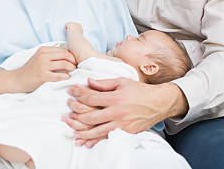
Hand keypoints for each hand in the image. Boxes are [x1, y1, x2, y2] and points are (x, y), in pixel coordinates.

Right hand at [12, 46, 76, 92]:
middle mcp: (43, 55)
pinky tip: (67, 78)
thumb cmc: (31, 69)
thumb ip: (51, 55)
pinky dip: (64, 76)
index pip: (63, 49)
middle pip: (65, 55)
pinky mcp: (42, 76)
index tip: (74, 61)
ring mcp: (42, 65)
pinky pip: (58, 75)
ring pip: (63, 64)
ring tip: (73, 72)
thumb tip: (67, 55)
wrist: (17, 79)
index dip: (71, 55)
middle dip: (73, 61)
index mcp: (43, 49)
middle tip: (76, 67)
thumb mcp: (40, 58)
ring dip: (71, 68)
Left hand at [65, 78, 183, 145]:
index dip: (78, 95)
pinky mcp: (125, 133)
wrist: (157, 103)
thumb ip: (104, 83)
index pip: (91, 98)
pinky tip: (86, 142)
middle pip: (90, 117)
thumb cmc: (139, 91)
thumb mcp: (122, 82)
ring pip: (97, 131)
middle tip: (66, 114)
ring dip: (82, 132)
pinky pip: (107, 138)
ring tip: (72, 132)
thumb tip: (88, 81)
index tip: (70, 92)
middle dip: (76, 115)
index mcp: (115, 98)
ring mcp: (121, 125)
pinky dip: (95, 141)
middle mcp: (117, 113)